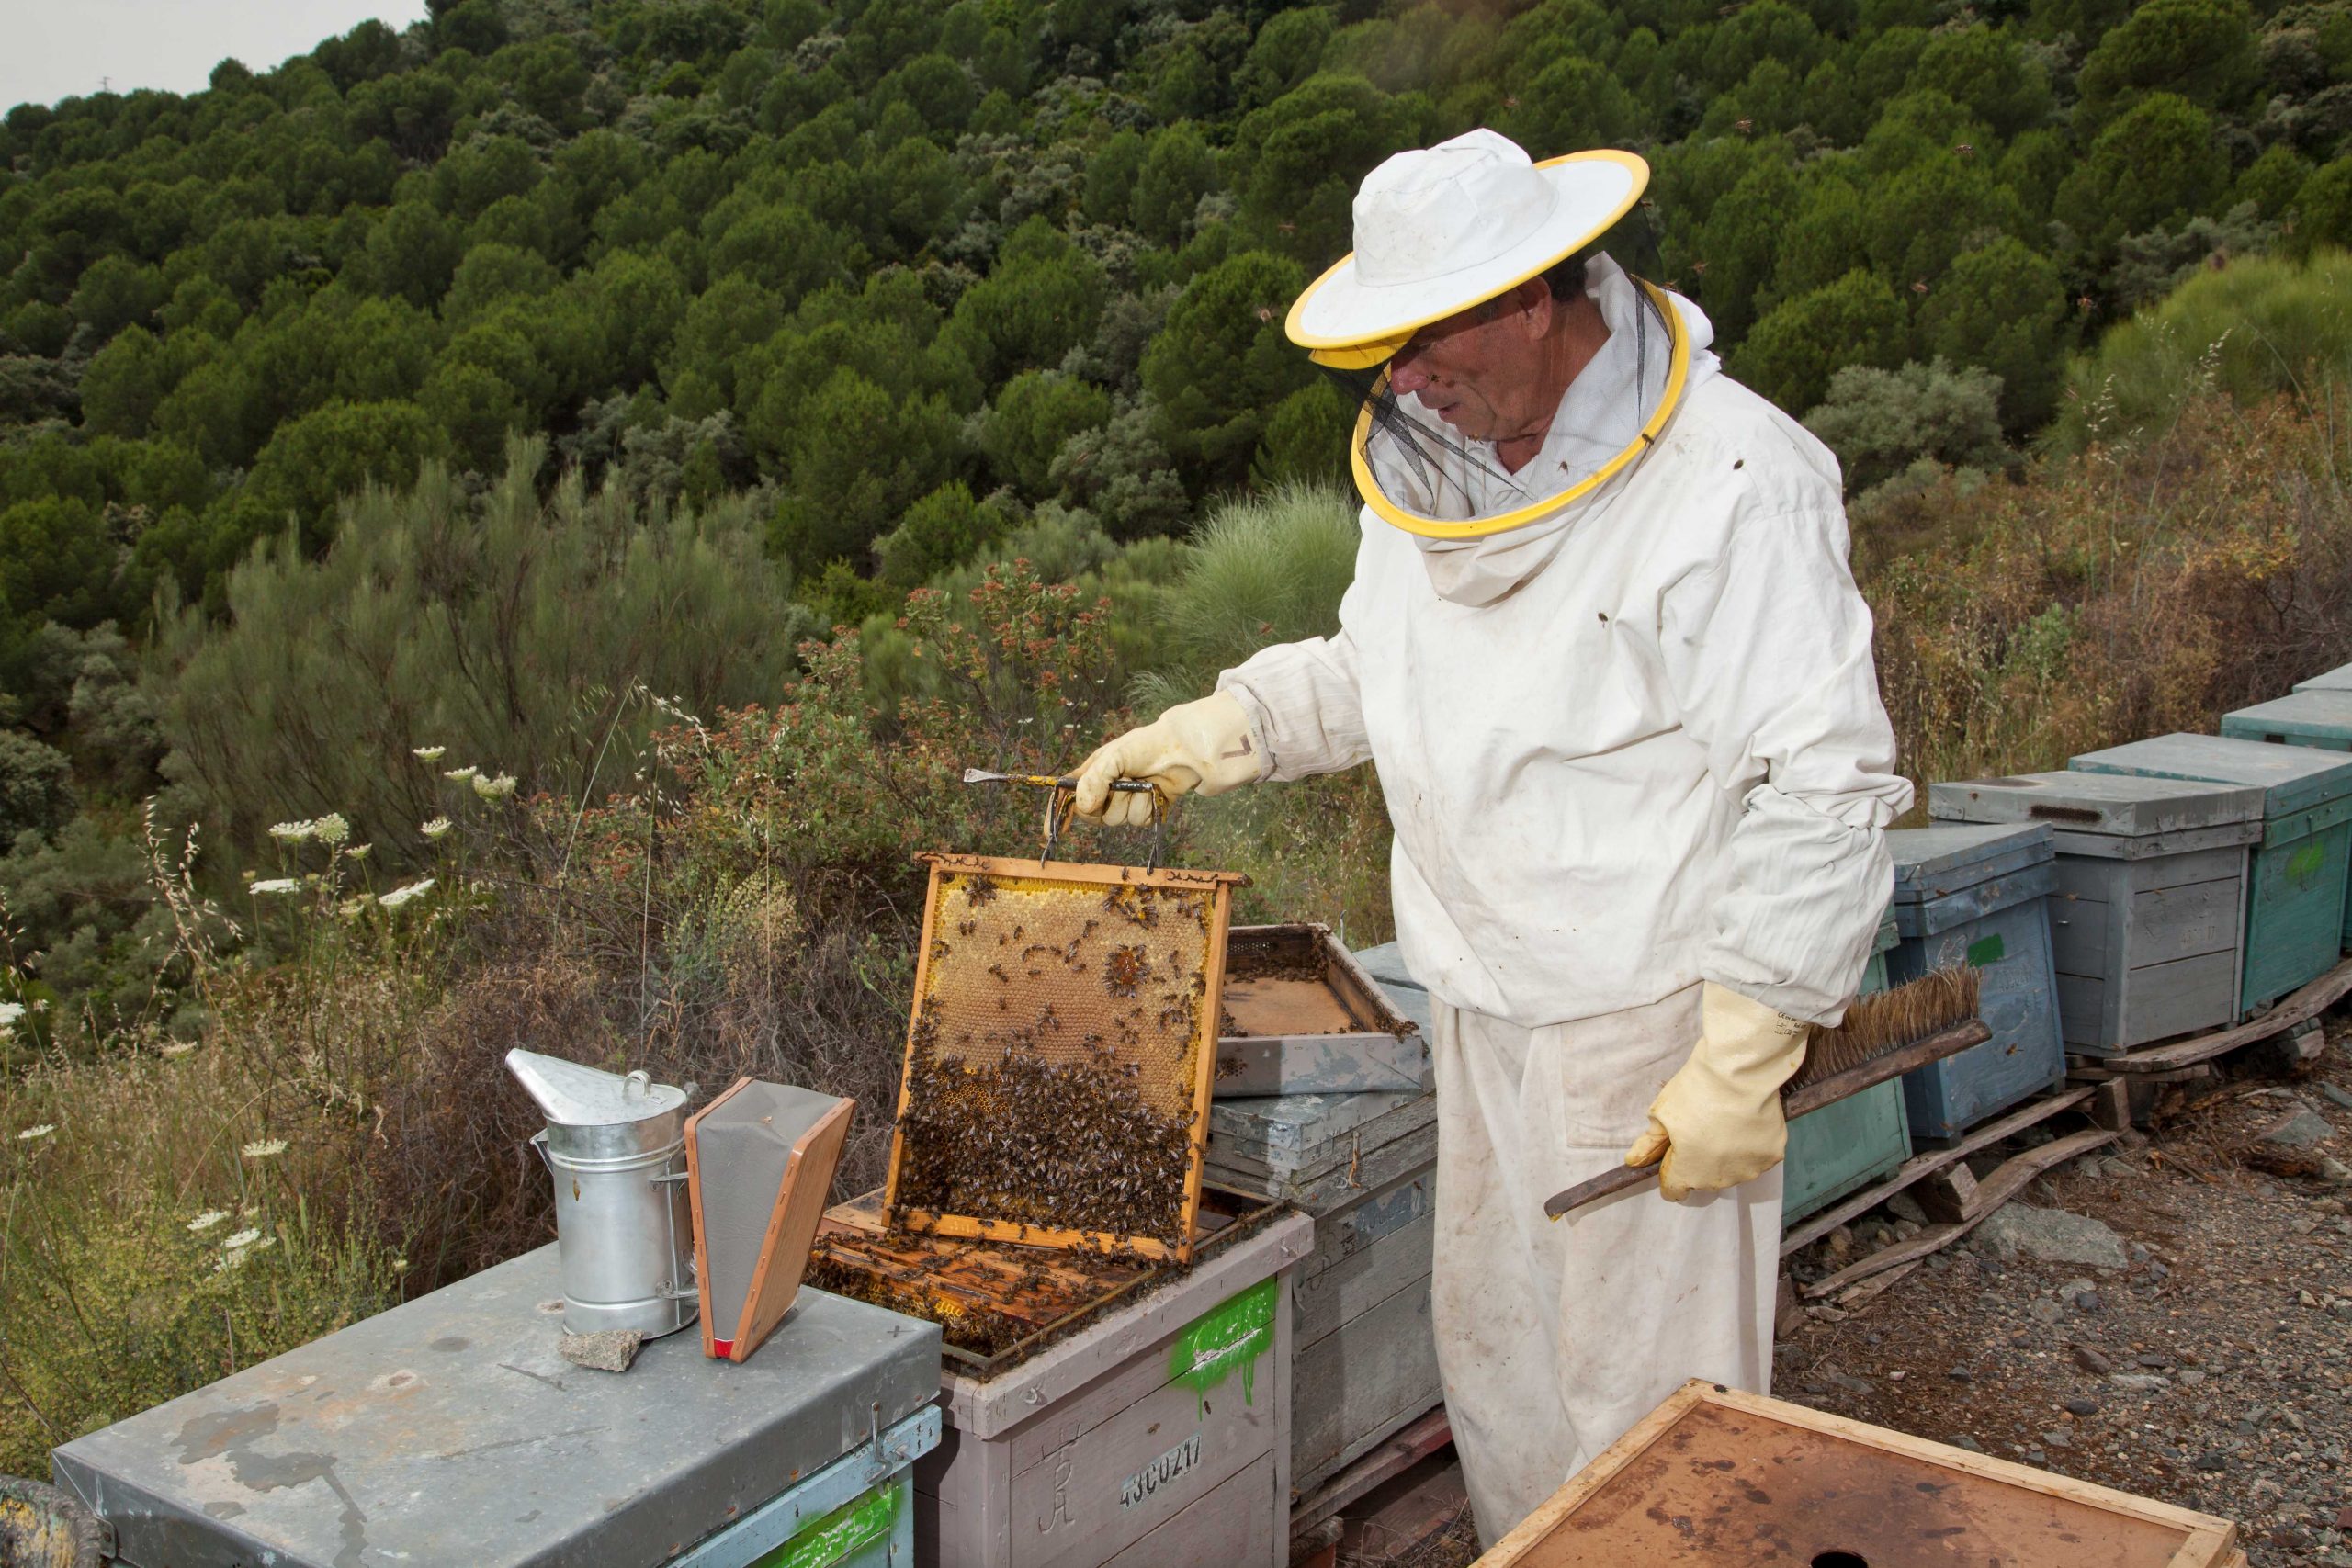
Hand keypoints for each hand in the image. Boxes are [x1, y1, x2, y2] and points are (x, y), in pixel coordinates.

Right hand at [1071, 692, 1261, 827]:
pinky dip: (1145, 807)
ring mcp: (1125, 802)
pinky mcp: (1145, 811)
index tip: (1052, 830)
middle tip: (1118, 784)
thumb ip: (1093, 781)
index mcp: (1092, 774)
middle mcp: (1106, 790)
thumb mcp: (1112, 757)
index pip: (1068, 797)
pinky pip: (1138, 821)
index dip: (1058, 814)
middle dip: (1104, 803)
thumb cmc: (1145, 746)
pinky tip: (1153, 790)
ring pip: (1116, 820)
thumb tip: (1083, 808)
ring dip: (1129, 802)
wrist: (1181, 751)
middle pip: (1091, 815)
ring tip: (1140, 782)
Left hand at [1624, 982, 1808, 1200]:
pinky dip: (1751, 1143)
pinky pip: (1756, 1155)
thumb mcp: (1662, 1114)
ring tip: (1725, 1121)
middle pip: (1704, 1179)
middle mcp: (1720, 1180)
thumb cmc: (1695, 1091)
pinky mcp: (1772, 1154)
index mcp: (1688, 1173)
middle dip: (1699, 1159)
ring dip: (1727, 1153)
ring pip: (1732, 1168)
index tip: (1673, 1152)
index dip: (1670, 1172)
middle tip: (1701, 1126)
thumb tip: (1633, 1161)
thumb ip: (1649, 1144)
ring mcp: (1749, 1169)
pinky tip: (1746, 1120)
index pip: (1674, 1191)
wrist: (1739, 1071)